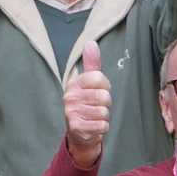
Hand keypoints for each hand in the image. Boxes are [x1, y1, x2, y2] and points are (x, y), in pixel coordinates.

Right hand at [63, 41, 109, 167]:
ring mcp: (71, 112)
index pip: (99, 78)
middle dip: (106, 104)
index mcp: (74, 83)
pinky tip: (94, 126)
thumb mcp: (90, 83)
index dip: (105, 87)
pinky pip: (102, 125)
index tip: (99, 91)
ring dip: (104, 117)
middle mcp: (70, 96)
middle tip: (97, 107)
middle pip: (104, 96)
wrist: (80, 133)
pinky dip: (102, 128)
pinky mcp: (76, 127)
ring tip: (95, 117)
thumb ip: (92, 64)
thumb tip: (91, 42)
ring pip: (104, 112)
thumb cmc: (88, 104)